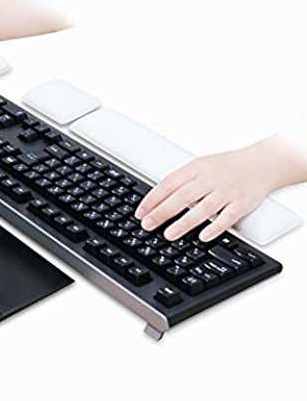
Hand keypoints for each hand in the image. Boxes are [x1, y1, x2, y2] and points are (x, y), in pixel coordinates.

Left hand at [135, 141, 286, 241]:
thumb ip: (180, 182)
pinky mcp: (241, 203)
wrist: (260, 164)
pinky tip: (203, 236)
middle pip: (182, 197)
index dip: (152, 199)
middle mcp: (210, 179)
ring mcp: (226, 191)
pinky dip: (215, 227)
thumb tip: (155, 200)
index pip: (169, 183)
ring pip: (203, 208)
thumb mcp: (199, 167)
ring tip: (169, 234)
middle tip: (147, 225)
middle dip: (162, 212)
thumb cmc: (225, 167)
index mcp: (196, 169)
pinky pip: (228, 217)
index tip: (140, 212)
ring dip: (184, 222)